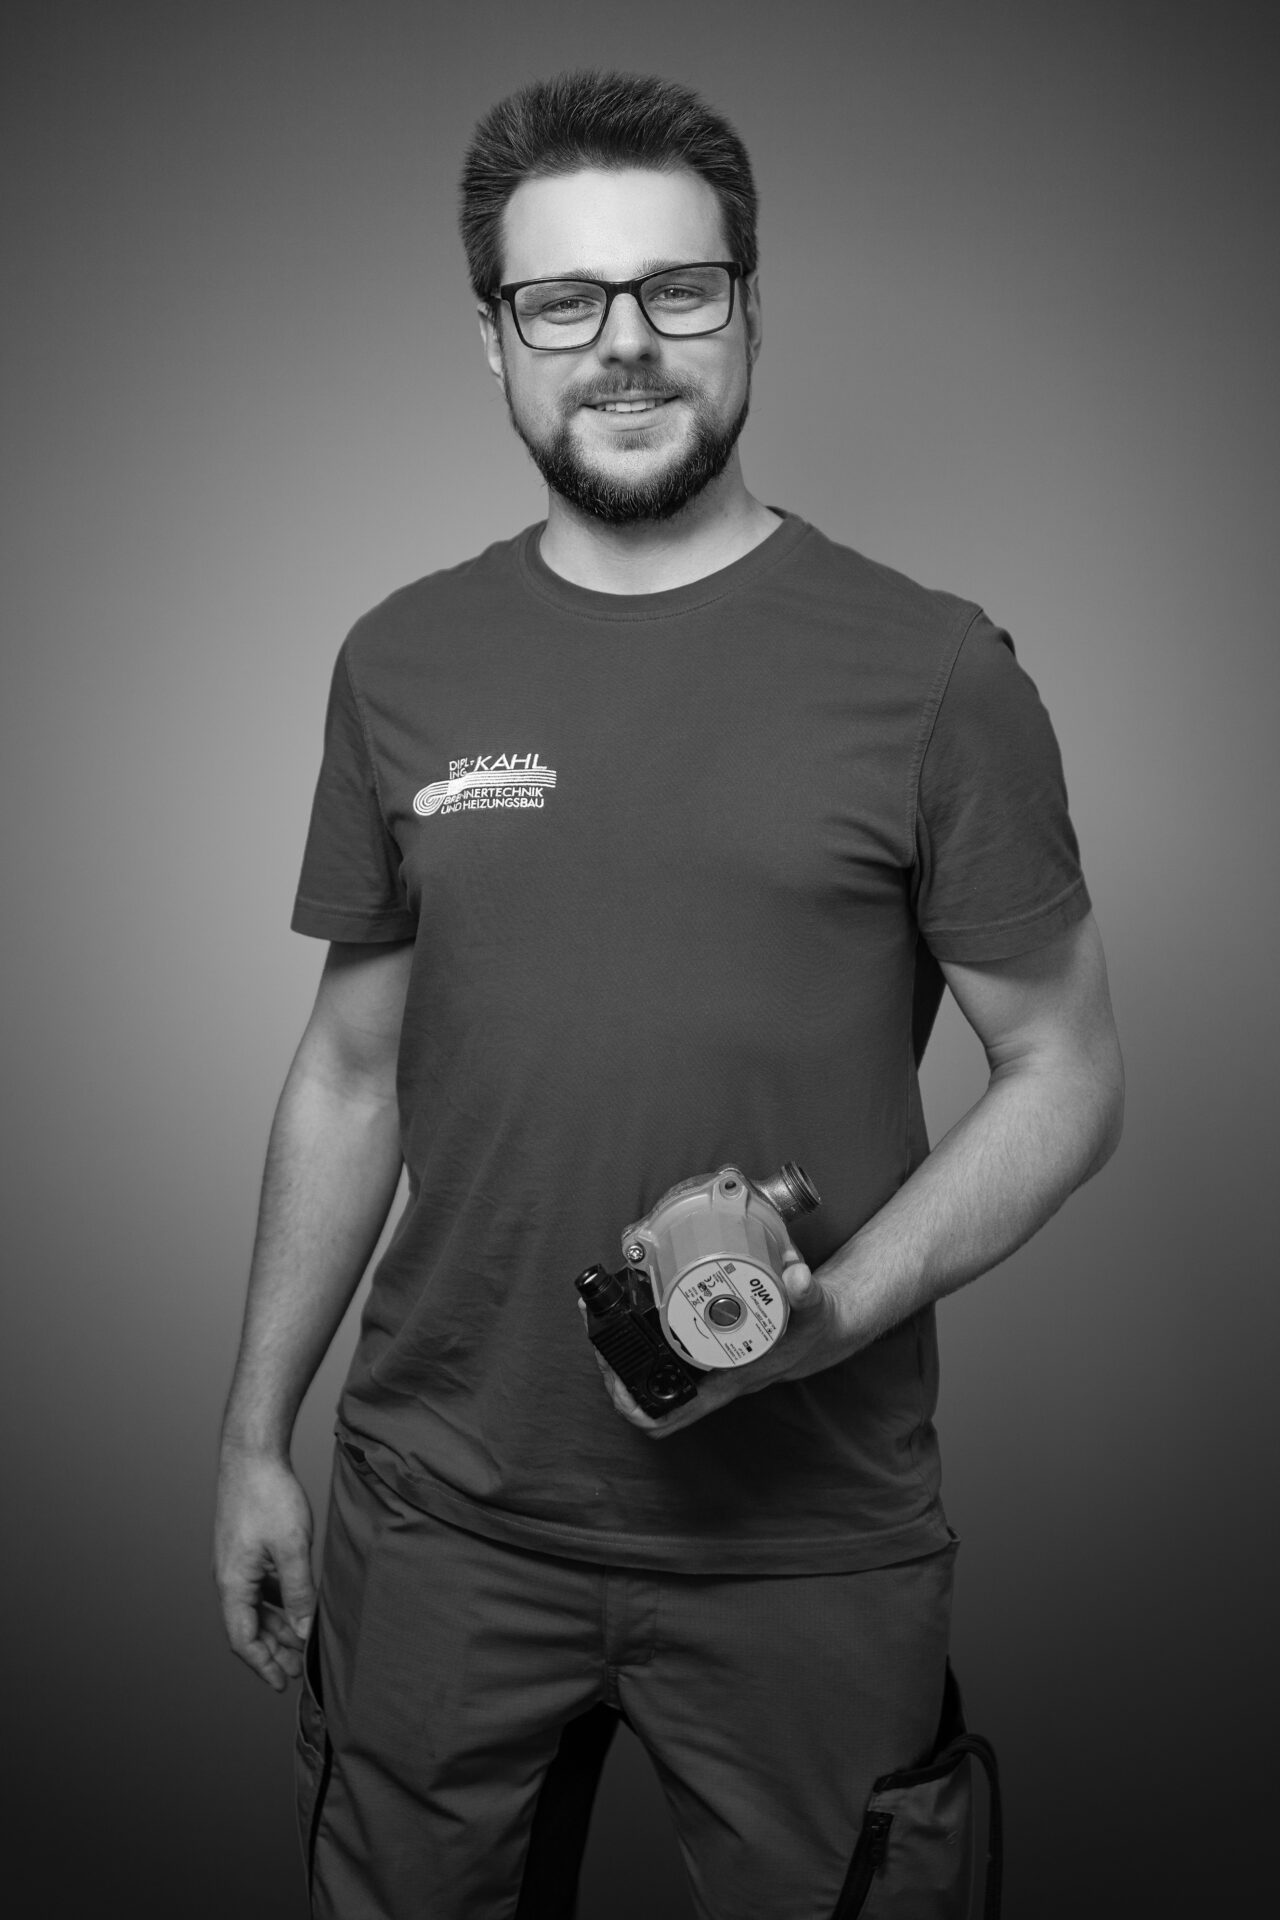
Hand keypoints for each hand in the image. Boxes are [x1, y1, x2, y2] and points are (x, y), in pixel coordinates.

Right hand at [213, 1449, 314, 1690]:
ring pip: (255, 1606)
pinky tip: (297, 1605)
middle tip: (299, 1668)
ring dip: (277, 1626)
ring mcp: (236, 1563)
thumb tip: (303, 1631)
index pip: (243, 1639)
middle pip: (249, 1626)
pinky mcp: (246, 1548)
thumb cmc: (269, 1496)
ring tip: (301, 1641)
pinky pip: (259, 1586)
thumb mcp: (293, 1548)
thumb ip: (298, 1593)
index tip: (282, 1683)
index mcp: (233, 1583)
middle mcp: (229, 1577)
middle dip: (274, 1650)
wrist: (252, 1454)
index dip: (263, 1665)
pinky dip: (277, 1601)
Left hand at [582, 1249, 852, 1438]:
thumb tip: (795, 1275)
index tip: (611, 1374)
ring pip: (648, 1376)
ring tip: (601, 1313)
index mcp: (727, 1381)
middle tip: (595, 1327)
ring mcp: (704, 1368)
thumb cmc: (812, 1329)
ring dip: (620, 1353)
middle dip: (613, 1368)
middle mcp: (711, 1381)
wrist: (822, 1332)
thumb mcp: (812, 1310)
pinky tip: (630, 1307)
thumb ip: (805, 1291)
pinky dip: (640, 1337)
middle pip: (646, 1396)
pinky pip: (660, 1356)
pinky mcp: (702, 1351)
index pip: (669, 1414)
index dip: (633, 1402)